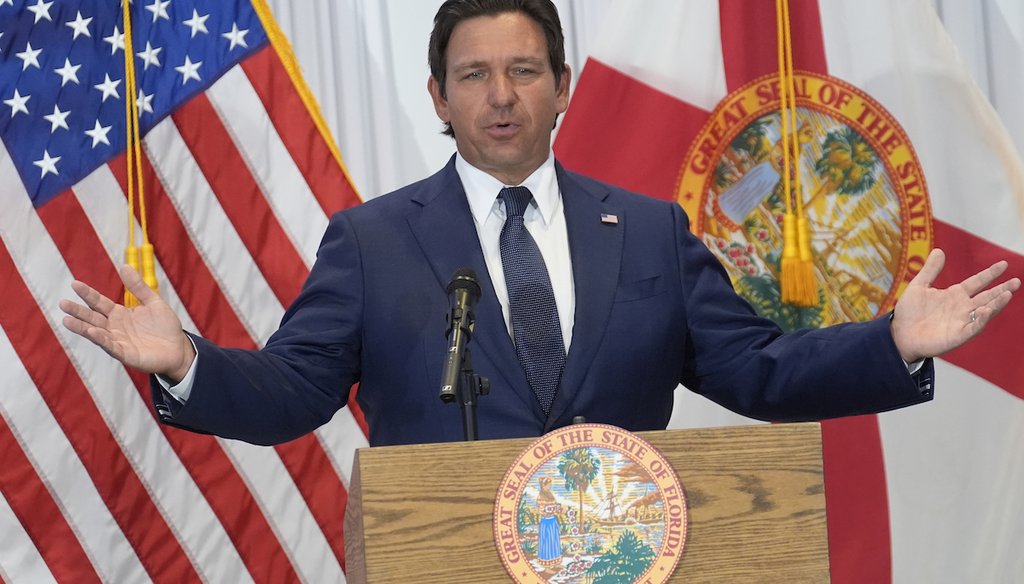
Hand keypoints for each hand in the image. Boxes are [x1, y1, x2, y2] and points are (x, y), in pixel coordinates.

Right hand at [60, 264, 195, 382]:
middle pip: (92, 317)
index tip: (75, 284)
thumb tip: (124, 266)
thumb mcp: (153, 302)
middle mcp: (115, 328)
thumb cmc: (165, 326)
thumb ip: (139, 287)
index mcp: (119, 314)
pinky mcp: (126, 354)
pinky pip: (111, 346)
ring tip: (67, 319)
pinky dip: (101, 339)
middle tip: (62, 303)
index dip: (88, 294)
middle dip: (78, 311)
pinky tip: (92, 331)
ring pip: (96, 333)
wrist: (179, 349)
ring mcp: (118, 341)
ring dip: (82, 327)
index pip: (99, 303)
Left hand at [891, 248, 1019, 362]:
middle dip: (1002, 289)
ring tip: (1008, 293)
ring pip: (984, 312)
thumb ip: (930, 270)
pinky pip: (973, 328)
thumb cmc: (909, 312)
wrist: (899, 334)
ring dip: (996, 303)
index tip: (1004, 264)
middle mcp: (962, 308)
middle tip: (1016, 281)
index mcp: (954, 295)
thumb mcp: (918, 286)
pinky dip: (980, 320)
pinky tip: (986, 311)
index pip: (977, 282)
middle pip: (986, 297)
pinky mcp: (957, 336)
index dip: (989, 274)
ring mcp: (961, 322)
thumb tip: (938, 250)